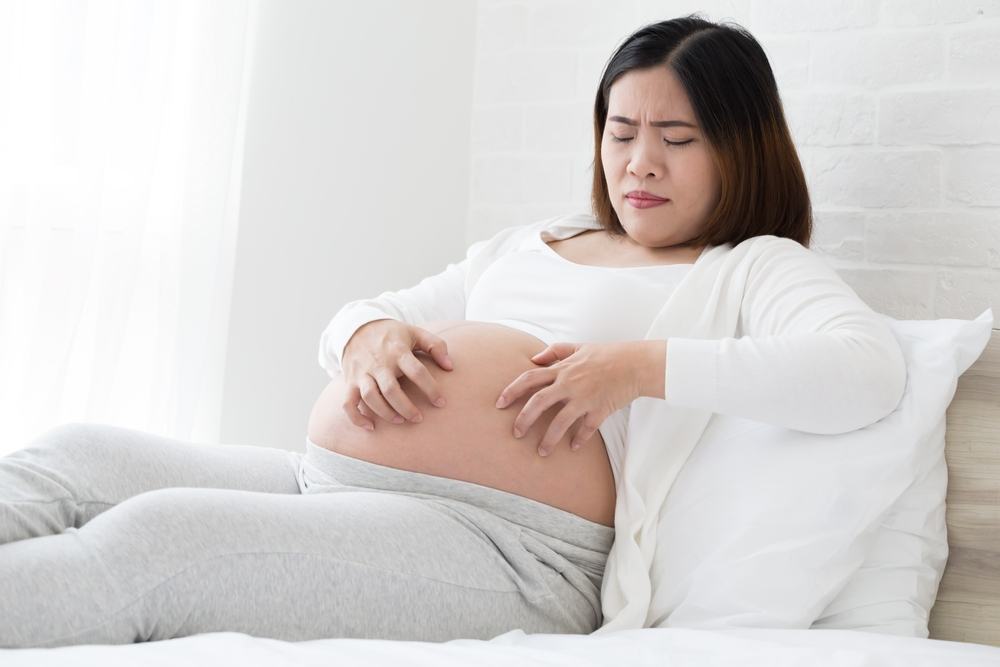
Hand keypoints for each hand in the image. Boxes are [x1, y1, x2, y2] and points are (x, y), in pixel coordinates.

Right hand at [341, 319, 452, 430]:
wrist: (356, 327)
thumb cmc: (392, 334)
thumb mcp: (415, 332)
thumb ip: (436, 346)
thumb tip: (450, 367)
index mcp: (398, 351)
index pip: (416, 371)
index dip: (431, 389)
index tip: (441, 403)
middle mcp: (379, 363)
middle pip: (391, 390)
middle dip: (406, 408)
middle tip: (419, 419)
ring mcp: (362, 373)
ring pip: (370, 397)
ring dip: (385, 413)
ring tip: (401, 421)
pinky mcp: (349, 381)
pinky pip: (348, 403)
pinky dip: (357, 418)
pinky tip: (371, 427)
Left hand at [494, 341, 642, 456]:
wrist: (635, 364)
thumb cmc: (607, 354)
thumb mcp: (579, 347)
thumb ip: (555, 351)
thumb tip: (534, 358)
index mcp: (562, 369)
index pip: (529, 379)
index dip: (511, 390)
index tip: (499, 403)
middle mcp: (569, 384)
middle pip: (538, 402)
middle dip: (524, 419)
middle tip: (515, 433)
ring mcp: (584, 398)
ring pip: (560, 422)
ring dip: (549, 439)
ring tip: (541, 452)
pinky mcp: (599, 410)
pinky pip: (586, 429)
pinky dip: (579, 439)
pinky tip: (573, 448)